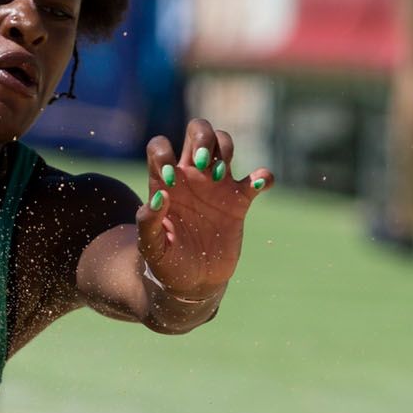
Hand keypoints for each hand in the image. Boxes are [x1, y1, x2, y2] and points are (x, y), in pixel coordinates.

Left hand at [137, 118, 272, 299]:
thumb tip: (159, 197)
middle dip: (202, 137)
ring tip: (219, 178)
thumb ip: (149, 223)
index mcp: (166, 183)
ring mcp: (216, 186)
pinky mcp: (239, 201)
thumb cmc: (166, 263)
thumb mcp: (151, 247)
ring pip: (224, 143)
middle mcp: (191, 177)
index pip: (160, 146)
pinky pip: (258, 177)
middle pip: (197, 131)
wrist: (192, 282)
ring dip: (225, 149)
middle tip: (200, 164)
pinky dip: (263, 175)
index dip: (164, 152)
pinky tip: (258, 185)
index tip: (170, 179)